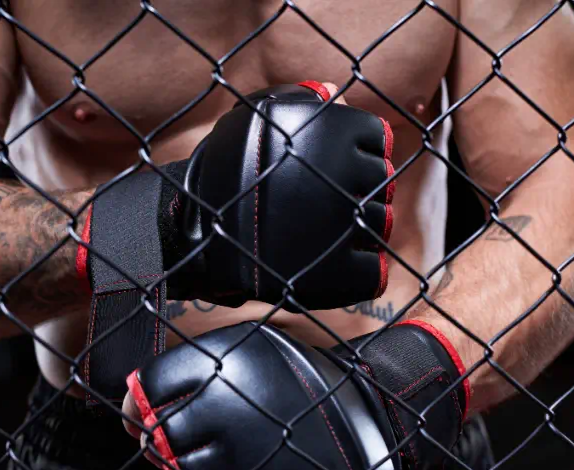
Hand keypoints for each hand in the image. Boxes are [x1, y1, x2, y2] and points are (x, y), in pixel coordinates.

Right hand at [80, 81, 395, 311]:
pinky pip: (372, 272)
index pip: (376, 142)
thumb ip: (297, 102)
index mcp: (334, 134)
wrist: (193, 233)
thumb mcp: (254, 121)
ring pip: (380, 226)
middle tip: (322, 207)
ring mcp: (345, 226)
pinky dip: (359, 273)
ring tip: (322, 235)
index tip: (333, 172)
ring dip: (358, 231)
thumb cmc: (221, 173)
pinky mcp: (339, 274)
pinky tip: (332, 265)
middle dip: (357, 194)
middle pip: (381, 185)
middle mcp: (346, 175)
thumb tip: (333, 91)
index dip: (357, 158)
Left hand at [121, 321, 467, 469]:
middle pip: (160, 443)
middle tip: (179, 447)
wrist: (378, 413)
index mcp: (227, 367)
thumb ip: (197, 370)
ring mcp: (251, 463)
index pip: (151, 393)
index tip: (139, 419)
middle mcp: (232, 412)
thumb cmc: (306, 382)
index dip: (136, 409)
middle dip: (163, 448)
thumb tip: (136, 406)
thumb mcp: (256, 351)